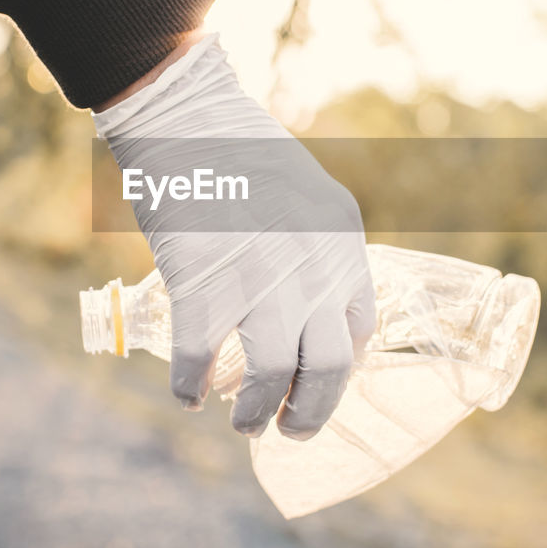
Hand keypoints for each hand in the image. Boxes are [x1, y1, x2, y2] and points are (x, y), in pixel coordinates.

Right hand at [92, 34, 375, 438]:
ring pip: (266, 378)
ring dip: (253, 413)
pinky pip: (199, 361)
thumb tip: (304, 311)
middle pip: (324, 370)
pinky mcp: (203, 284)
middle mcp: (311, 269)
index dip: (339, 370)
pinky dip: (190, 388)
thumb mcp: (308, 198)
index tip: (314, 383)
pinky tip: (187, 395)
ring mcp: (258, 280)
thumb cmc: (242, 154)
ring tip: (243, 423)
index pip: (359, 331)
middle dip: (308, 413)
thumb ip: (315, 253)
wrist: (188, 118)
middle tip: (288, 429)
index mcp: (342, 245)